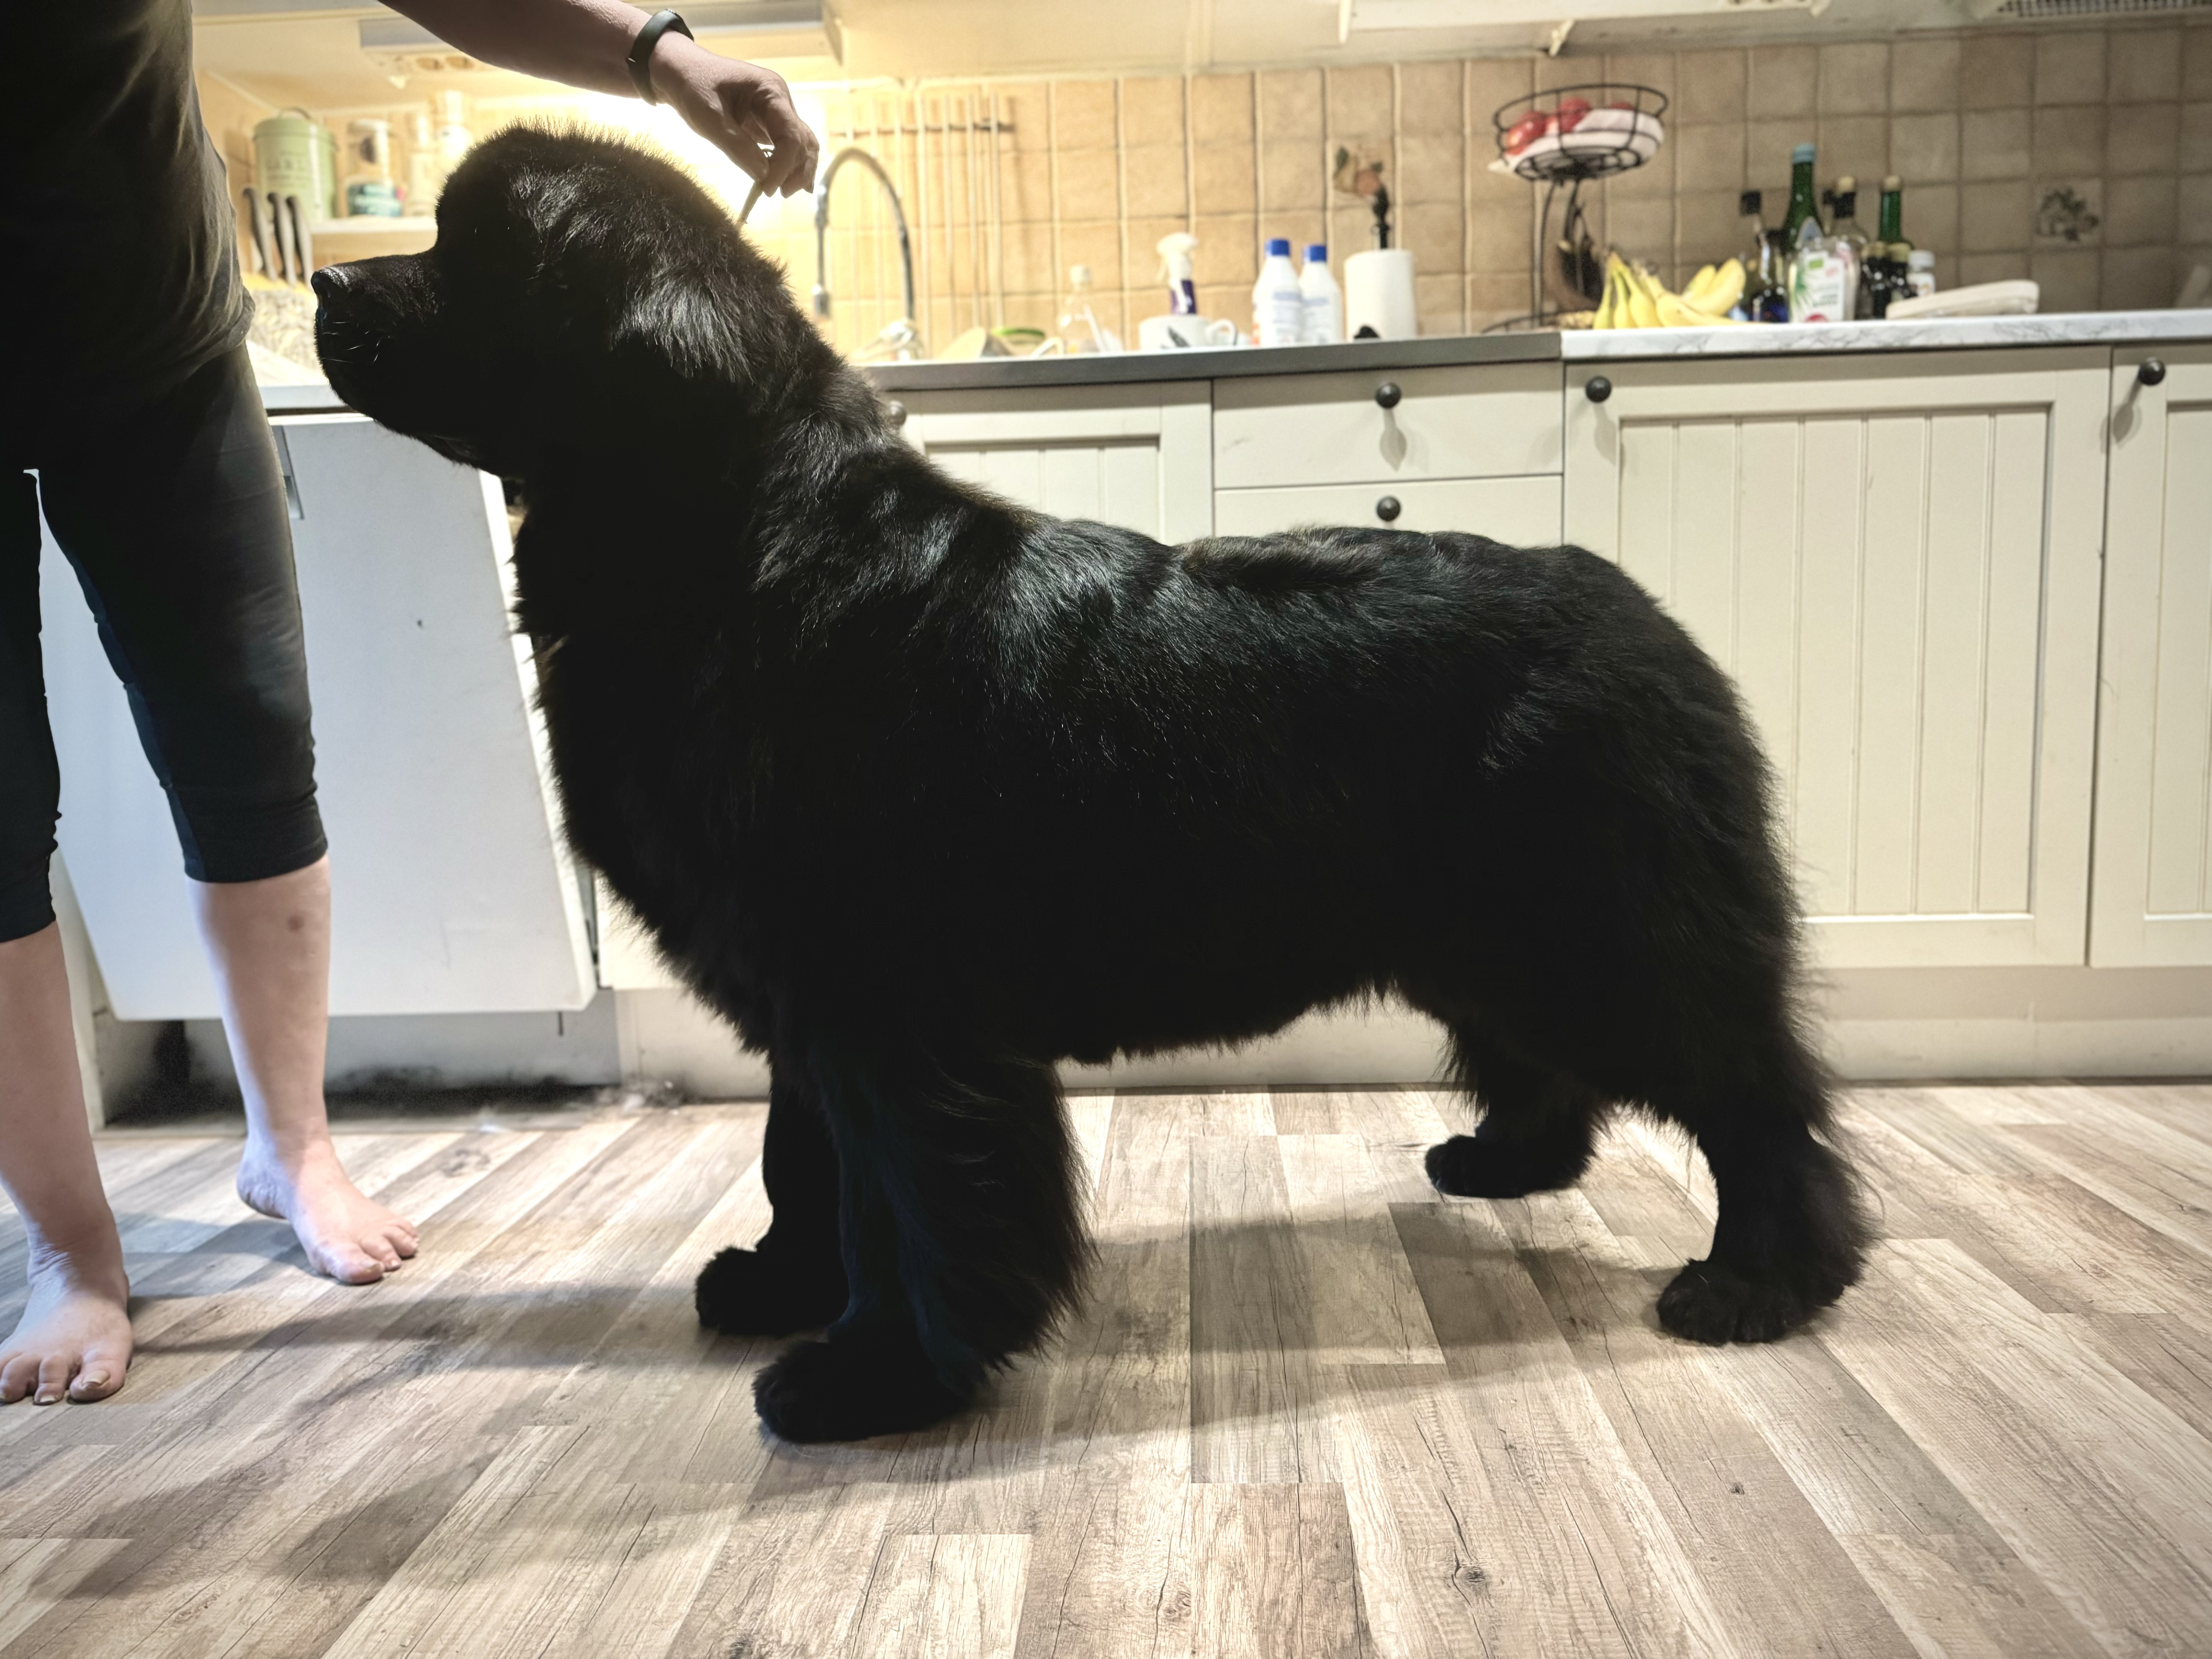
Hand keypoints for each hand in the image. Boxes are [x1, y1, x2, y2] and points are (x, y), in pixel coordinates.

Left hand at [650, 35, 818, 195]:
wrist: (679, 70)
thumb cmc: (692, 86)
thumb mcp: (708, 116)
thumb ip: (736, 145)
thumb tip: (763, 175)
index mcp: (771, 91)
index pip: (791, 134)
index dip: (784, 165)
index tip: (768, 189)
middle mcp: (780, 101)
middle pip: (803, 141)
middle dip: (796, 170)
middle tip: (779, 194)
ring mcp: (776, 112)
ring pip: (801, 145)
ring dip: (797, 170)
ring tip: (784, 192)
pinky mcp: (768, 123)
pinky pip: (786, 146)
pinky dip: (788, 165)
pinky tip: (786, 183)